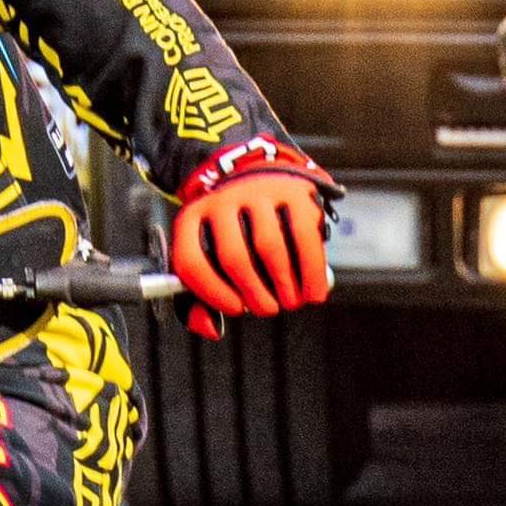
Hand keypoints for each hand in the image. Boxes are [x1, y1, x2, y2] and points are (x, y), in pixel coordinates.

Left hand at [169, 154, 333, 338]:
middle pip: (234, 257)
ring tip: (292, 301)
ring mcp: (258, 191)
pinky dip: (311, 270)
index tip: (235, 310)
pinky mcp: (293, 190)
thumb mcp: (209, 257)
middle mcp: (223, 199)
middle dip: (255, 294)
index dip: (211, 292)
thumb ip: (200, 299)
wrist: (261, 176)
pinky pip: (304, 235)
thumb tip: (211, 329)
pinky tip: (314, 292)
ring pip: (269, 247)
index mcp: (193, 217)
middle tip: (268, 309)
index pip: (191, 260)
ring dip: (284, 286)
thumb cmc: (234, 233)